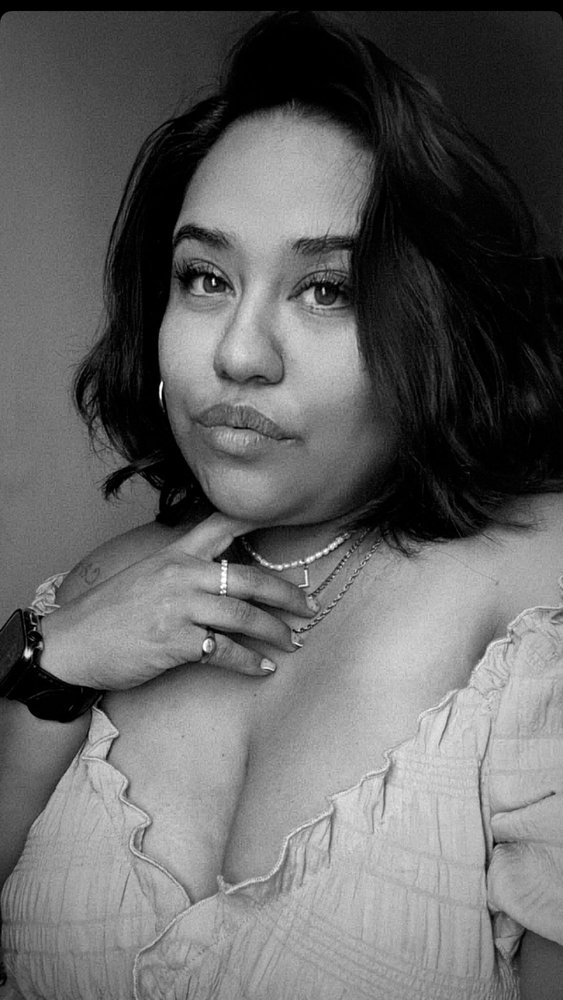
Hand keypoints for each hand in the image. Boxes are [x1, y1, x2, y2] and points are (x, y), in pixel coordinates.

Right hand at [40, 514, 315, 687]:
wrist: (72, 643)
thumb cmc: (109, 614)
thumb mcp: (145, 576)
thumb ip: (181, 570)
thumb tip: (220, 577)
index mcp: (174, 554)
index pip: (220, 526)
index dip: (254, 519)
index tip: (283, 516)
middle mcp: (181, 575)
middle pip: (248, 578)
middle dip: (286, 594)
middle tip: (309, 606)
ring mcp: (179, 608)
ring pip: (243, 615)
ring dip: (274, 631)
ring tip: (292, 642)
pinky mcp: (176, 642)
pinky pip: (224, 651)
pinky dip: (249, 661)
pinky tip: (264, 667)